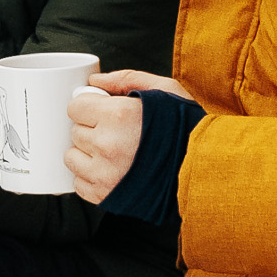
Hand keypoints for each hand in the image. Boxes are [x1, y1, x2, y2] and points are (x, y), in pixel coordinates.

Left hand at [66, 69, 192, 205]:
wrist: (205, 170)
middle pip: (75, 131)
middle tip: (116, 132)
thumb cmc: (187, 128)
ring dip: (87, 153)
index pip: (75, 107)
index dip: (90, 107)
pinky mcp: (105, 197)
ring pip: (71, 157)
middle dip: (91, 129)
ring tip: (114, 152)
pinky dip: (91, 177)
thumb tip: (94, 81)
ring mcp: (104, 174)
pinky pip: (79, 183)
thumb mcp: (165, 90)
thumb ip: (126, 79)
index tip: (103, 112)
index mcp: (118, 116)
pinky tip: (113, 170)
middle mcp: (106, 145)